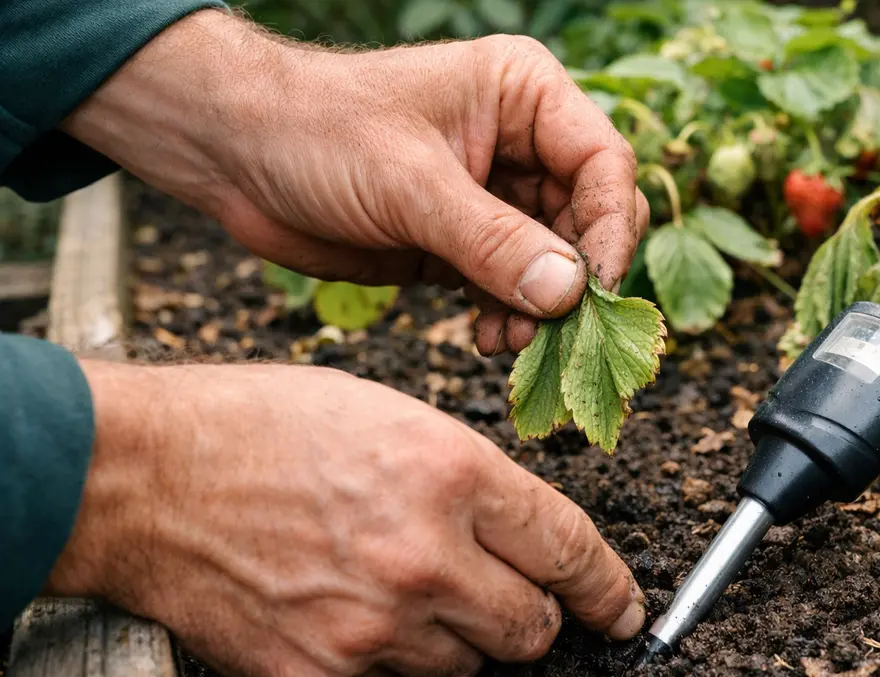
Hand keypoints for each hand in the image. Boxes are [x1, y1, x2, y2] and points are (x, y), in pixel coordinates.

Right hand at [47, 361, 645, 676]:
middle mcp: (423, 557)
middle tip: (511, 596)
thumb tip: (531, 543)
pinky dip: (392, 656)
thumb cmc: (267, 426)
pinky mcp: (323, 673)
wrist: (147, 477)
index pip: (568, 549)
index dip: (609, 587)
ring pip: (469, 665)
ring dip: (458, 636)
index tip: (625, 610)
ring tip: (404, 586)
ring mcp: (372, 624)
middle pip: (532, 627)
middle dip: (534, 616)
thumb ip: (475, 484)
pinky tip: (351, 607)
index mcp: (450, 473)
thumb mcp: (395, 417)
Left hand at [64, 10, 648, 354]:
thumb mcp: (410, 184)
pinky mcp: (464, 243)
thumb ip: (493, 241)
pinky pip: (511, 288)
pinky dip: (507, 318)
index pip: (604, 164)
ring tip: (512, 343)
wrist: (236, 156)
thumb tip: (570, 294)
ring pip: (554, 263)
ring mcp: (495, 198)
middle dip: (575, 280)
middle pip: (588, 221)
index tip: (594, 291)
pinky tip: (487, 340)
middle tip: (554, 331)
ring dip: (541, 309)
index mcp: (526, 96)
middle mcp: (522, 145)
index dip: (610, 230)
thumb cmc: (318, 133)